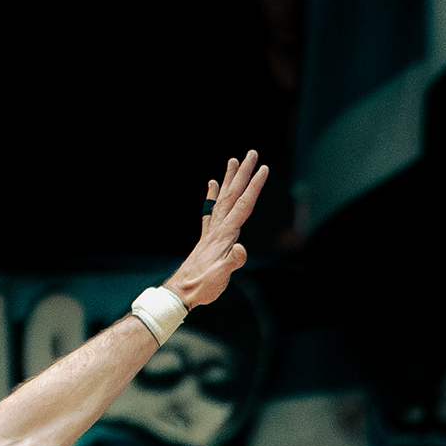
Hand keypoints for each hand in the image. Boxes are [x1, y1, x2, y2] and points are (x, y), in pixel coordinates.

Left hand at [166, 152, 269, 309]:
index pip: (243, 206)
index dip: (254, 187)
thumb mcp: (221, 277)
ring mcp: (211, 231)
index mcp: (225, 234)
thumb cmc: (203, 285)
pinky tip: (213, 184)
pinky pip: (210, 211)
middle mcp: (218, 228)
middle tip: (251, 153)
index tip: (263, 169)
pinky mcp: (207, 237)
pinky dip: (212, 195)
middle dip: (243, 174)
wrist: (182, 291)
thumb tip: (241, 249)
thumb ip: (232, 262)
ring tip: (233, 160)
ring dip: (229, 179)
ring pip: (223, 199)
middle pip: (233, 195)